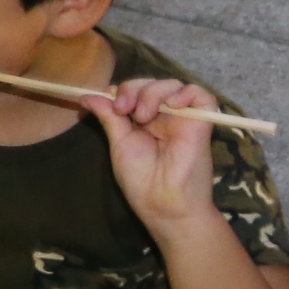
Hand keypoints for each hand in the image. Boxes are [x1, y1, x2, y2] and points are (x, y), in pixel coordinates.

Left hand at [92, 79, 225, 233]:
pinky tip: (172, 104)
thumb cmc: (140, 179)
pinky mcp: (202, 124)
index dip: (122, 89)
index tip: (109, 103)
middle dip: (133, 88)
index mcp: (145, 120)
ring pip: (173, 85)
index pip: (136, 89)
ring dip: (153, 92)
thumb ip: (108, 116)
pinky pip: (203, 96)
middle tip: (122, 109)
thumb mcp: (120, 143)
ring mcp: (184, 119)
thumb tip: (86, 95)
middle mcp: (165, 117)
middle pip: (152, 83)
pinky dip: (186, 93)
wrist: (164, 204)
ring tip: (142, 115)